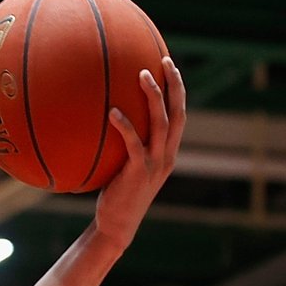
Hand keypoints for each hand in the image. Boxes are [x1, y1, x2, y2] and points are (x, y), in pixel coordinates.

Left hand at [94, 56, 184, 249]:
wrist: (117, 225)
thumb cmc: (116, 194)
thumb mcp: (126, 167)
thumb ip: (127, 146)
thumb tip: (106, 117)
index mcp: (168, 152)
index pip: (179, 115)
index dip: (178, 90)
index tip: (170, 65)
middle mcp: (167, 156)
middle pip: (178, 113)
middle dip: (174, 85)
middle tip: (164, 60)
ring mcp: (154, 164)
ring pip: (161, 124)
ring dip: (153, 97)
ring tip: (142, 74)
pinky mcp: (138, 173)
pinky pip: (134, 144)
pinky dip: (125, 126)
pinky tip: (112, 112)